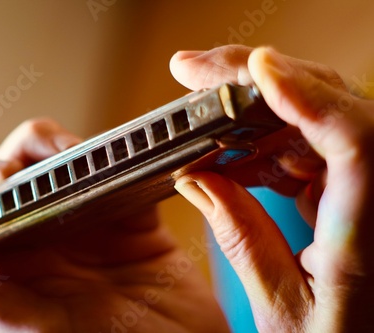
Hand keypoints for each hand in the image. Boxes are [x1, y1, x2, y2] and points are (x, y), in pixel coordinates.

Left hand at [0, 119, 228, 331]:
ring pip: (63, 163)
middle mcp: (44, 239)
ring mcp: (87, 222)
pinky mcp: (132, 214)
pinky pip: (119, 172)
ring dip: (66, 148)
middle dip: (25, 152)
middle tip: (52, 158)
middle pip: (15, 172)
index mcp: (12, 267)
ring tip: (82, 155)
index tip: (1, 178)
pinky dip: (119, 156)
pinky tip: (120, 159)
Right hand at [171, 45, 373, 330]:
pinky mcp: (354, 189)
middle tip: (197, 71)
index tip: (256, 68)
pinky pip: (312, 143)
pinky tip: (233, 155)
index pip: (358, 143)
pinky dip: (266, 141)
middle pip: (333, 108)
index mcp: (370, 240)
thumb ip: (241, 242)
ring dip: (254, 111)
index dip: (307, 96)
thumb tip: (198, 180)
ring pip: (318, 117)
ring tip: (202, 123)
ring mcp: (367, 188)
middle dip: (259, 81)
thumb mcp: (283, 312)